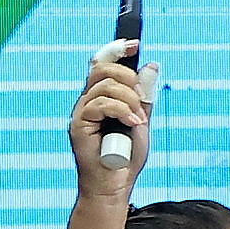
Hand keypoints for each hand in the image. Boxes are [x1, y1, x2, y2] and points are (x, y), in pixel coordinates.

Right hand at [68, 43, 149, 198]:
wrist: (115, 186)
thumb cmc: (126, 158)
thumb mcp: (142, 122)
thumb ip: (144, 97)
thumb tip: (151, 65)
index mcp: (102, 97)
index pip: (102, 64)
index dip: (116, 49)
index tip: (135, 43)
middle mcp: (88, 101)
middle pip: (102, 68)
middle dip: (128, 78)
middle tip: (142, 101)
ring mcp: (82, 112)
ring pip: (104, 85)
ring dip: (130, 100)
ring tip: (138, 121)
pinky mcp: (78, 125)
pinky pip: (100, 104)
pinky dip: (122, 111)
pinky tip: (133, 124)